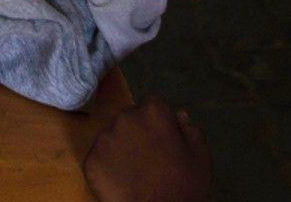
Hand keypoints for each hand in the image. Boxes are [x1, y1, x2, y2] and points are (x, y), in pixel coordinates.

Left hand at [83, 93, 210, 201]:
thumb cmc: (183, 186)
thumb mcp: (200, 156)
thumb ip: (190, 130)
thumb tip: (178, 115)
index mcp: (153, 112)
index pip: (152, 104)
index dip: (158, 120)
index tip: (162, 138)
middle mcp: (124, 118)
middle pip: (130, 118)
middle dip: (138, 131)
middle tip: (149, 157)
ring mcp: (104, 139)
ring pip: (113, 136)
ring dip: (122, 147)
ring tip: (135, 171)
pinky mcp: (90, 160)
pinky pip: (100, 157)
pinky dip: (108, 166)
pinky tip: (121, 181)